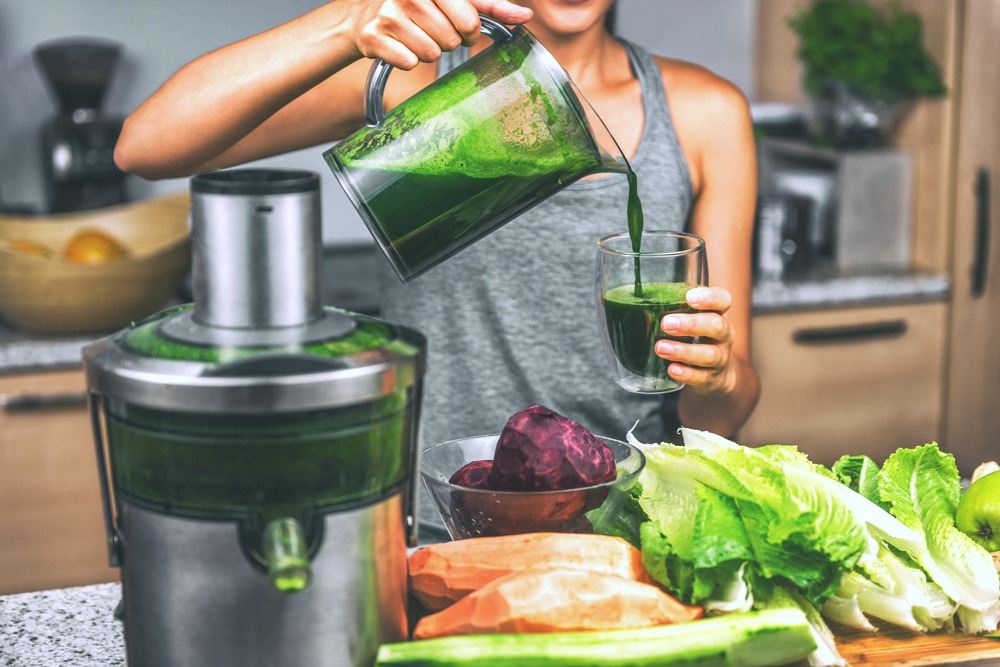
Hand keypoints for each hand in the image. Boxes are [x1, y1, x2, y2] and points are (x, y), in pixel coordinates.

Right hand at [349, 0, 532, 68]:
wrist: (365, 17)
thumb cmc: (418, 7)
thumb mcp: (452, 0)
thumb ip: (489, 6)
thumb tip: (525, 16)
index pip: (469, 19)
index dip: (469, 30)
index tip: (460, 26)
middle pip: (451, 39)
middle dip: (448, 41)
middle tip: (434, 31)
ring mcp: (389, 15)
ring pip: (431, 53)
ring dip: (428, 51)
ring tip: (416, 37)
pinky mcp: (374, 37)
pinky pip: (409, 62)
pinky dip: (408, 60)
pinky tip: (400, 46)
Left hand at [654, 286, 736, 395]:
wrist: (717, 374)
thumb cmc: (697, 337)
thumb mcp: (691, 320)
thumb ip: (673, 311)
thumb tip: (639, 307)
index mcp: (718, 313)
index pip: (723, 300)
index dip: (709, 297)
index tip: (689, 297)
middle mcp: (724, 334)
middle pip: (717, 326)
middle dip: (691, 324)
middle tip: (666, 324)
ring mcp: (720, 358)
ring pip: (709, 354)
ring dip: (683, 351)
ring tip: (661, 348)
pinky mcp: (711, 378)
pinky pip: (701, 377)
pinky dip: (686, 374)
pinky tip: (672, 369)